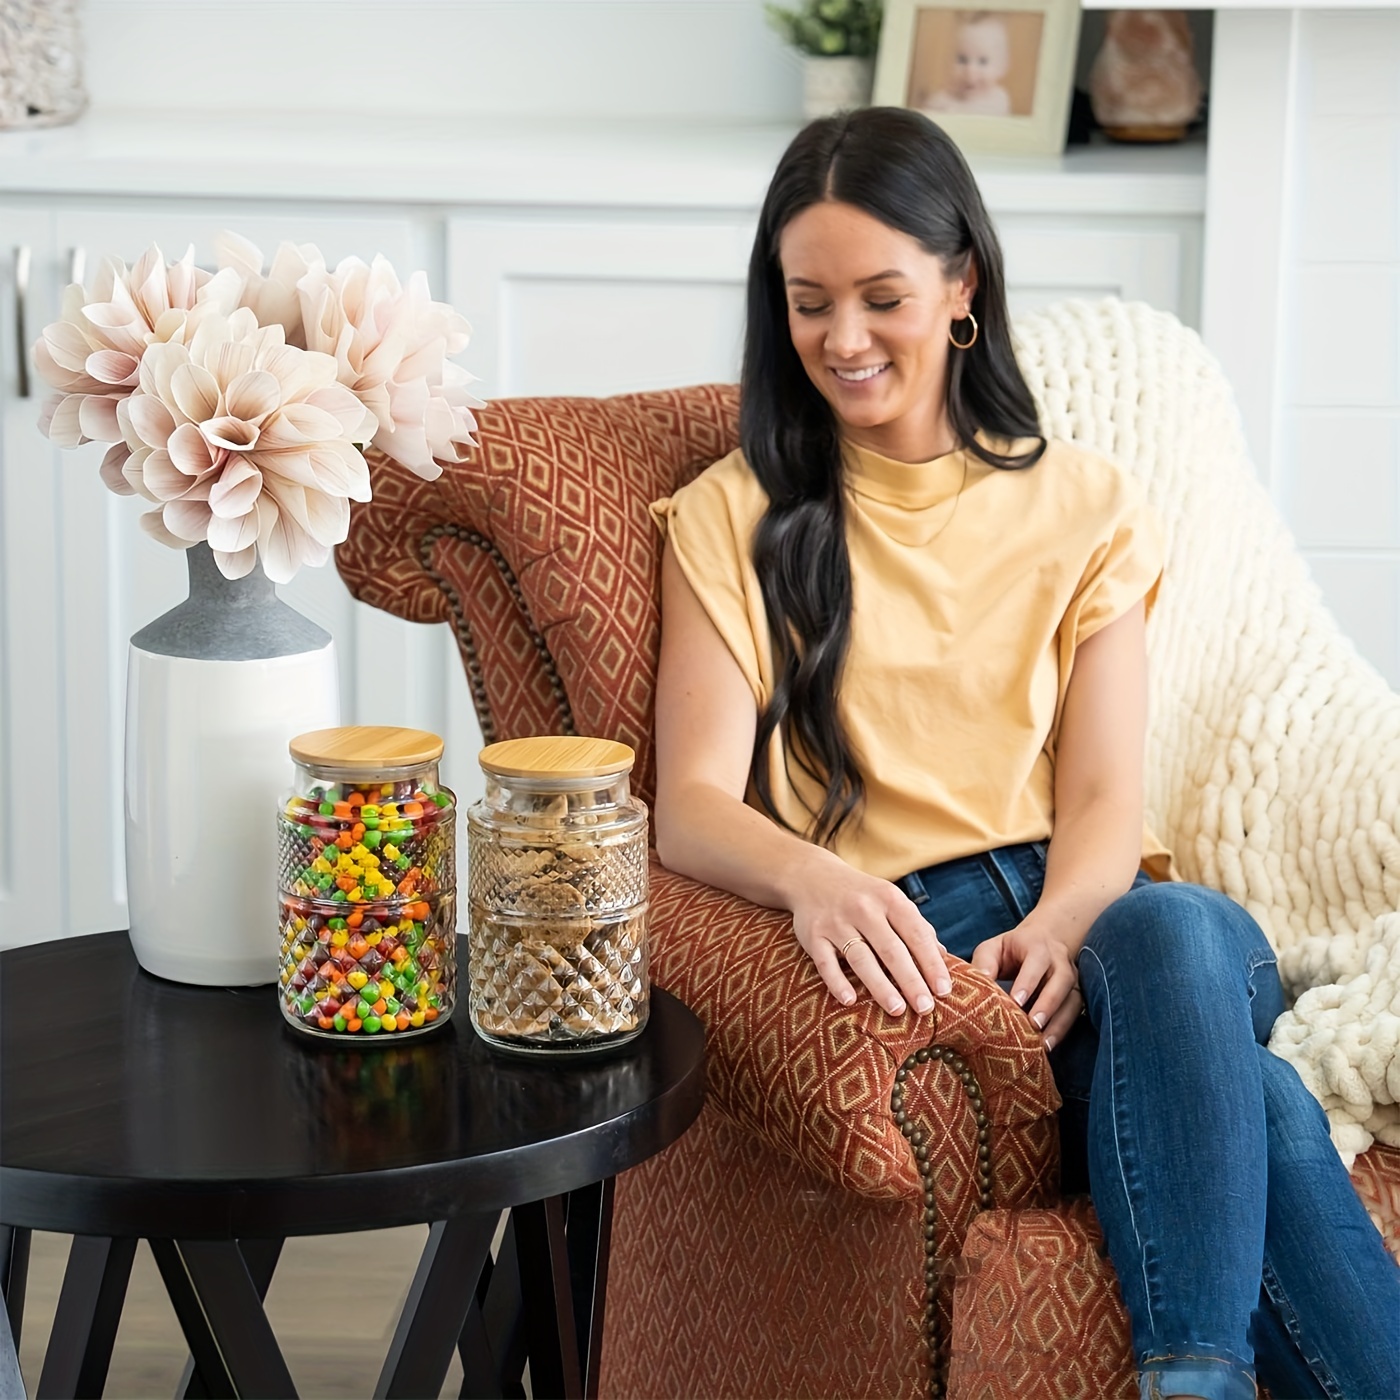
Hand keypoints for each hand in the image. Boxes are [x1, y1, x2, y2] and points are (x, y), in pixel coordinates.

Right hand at [790, 856, 951, 1015]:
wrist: (812, 877)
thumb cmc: (862, 896)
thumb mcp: (891, 901)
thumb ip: (916, 927)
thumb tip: (944, 958)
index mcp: (889, 899)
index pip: (916, 934)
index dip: (931, 963)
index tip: (944, 990)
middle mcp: (863, 908)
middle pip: (891, 949)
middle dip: (911, 980)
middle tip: (926, 1007)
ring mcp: (836, 922)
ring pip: (861, 958)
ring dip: (880, 985)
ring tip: (897, 1009)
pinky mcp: (813, 936)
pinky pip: (825, 963)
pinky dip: (837, 982)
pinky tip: (850, 1001)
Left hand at [970, 915, 1081, 1049]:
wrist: (1045, 941)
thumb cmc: (1012, 949)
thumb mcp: (994, 948)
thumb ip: (984, 963)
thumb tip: (978, 985)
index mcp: (1038, 947)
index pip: (1036, 961)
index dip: (1028, 981)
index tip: (1016, 1001)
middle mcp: (1060, 961)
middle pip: (1061, 980)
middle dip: (1048, 1003)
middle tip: (1034, 1025)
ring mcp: (1072, 979)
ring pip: (1073, 999)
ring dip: (1060, 1023)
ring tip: (1043, 1044)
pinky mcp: (1076, 994)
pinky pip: (1075, 1013)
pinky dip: (1064, 1030)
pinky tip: (1049, 1045)